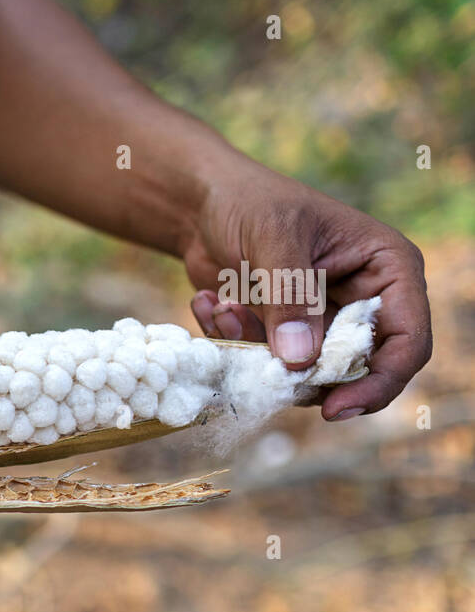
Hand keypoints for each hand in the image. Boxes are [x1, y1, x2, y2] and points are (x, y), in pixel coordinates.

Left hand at [180, 163, 431, 419]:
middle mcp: (364, 303)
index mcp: (387, 270)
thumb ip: (290, 299)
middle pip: (355, 371)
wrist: (203, 206)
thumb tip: (301, 362)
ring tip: (222, 308)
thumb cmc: (251, 203)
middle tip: (256, 362)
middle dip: (300, 375)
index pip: (408, 342)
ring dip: (255, 355)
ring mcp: (323, 324)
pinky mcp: (284, 338)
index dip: (379, 382)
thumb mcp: (273, 239)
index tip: (334, 408)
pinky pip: (265, 367)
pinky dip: (233, 347)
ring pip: (303, 376)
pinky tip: (211, 303)